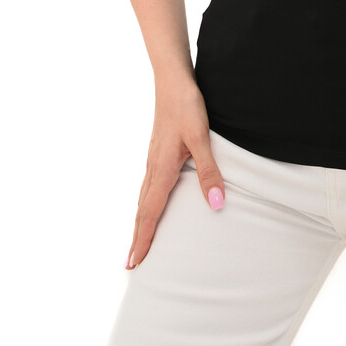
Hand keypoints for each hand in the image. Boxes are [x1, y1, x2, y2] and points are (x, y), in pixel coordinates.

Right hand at [125, 86, 225, 269]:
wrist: (172, 80)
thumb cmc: (186, 106)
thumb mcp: (202, 138)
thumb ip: (209, 171)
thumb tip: (215, 204)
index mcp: (161, 169)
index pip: (150, 212)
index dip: (143, 239)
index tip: (134, 263)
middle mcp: (153, 167)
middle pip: (141, 210)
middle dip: (136, 237)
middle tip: (130, 264)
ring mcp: (152, 159)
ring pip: (143, 198)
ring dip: (139, 221)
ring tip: (137, 240)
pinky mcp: (157, 151)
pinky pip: (147, 185)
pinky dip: (145, 203)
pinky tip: (150, 202)